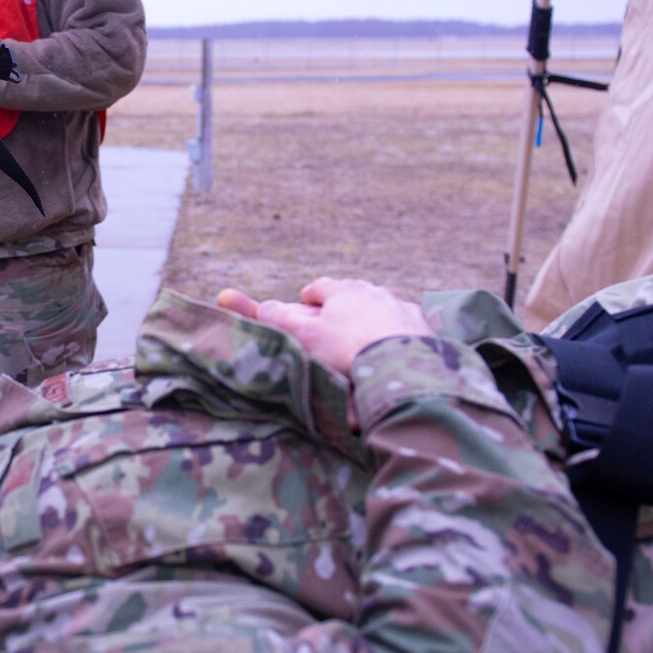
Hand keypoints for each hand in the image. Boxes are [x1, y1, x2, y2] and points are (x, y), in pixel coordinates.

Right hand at [216, 276, 432, 374]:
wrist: (405, 364)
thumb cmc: (348, 349)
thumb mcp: (302, 335)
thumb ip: (270, 318)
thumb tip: (226, 297)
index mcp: (345, 291)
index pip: (321, 287)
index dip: (311, 298)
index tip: (306, 305)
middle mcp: (376, 293)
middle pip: (355, 295)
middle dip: (344, 309)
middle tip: (335, 328)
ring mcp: (404, 310)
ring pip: (383, 312)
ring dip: (374, 324)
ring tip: (368, 346)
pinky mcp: (426, 332)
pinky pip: (408, 334)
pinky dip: (399, 342)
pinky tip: (395, 360)